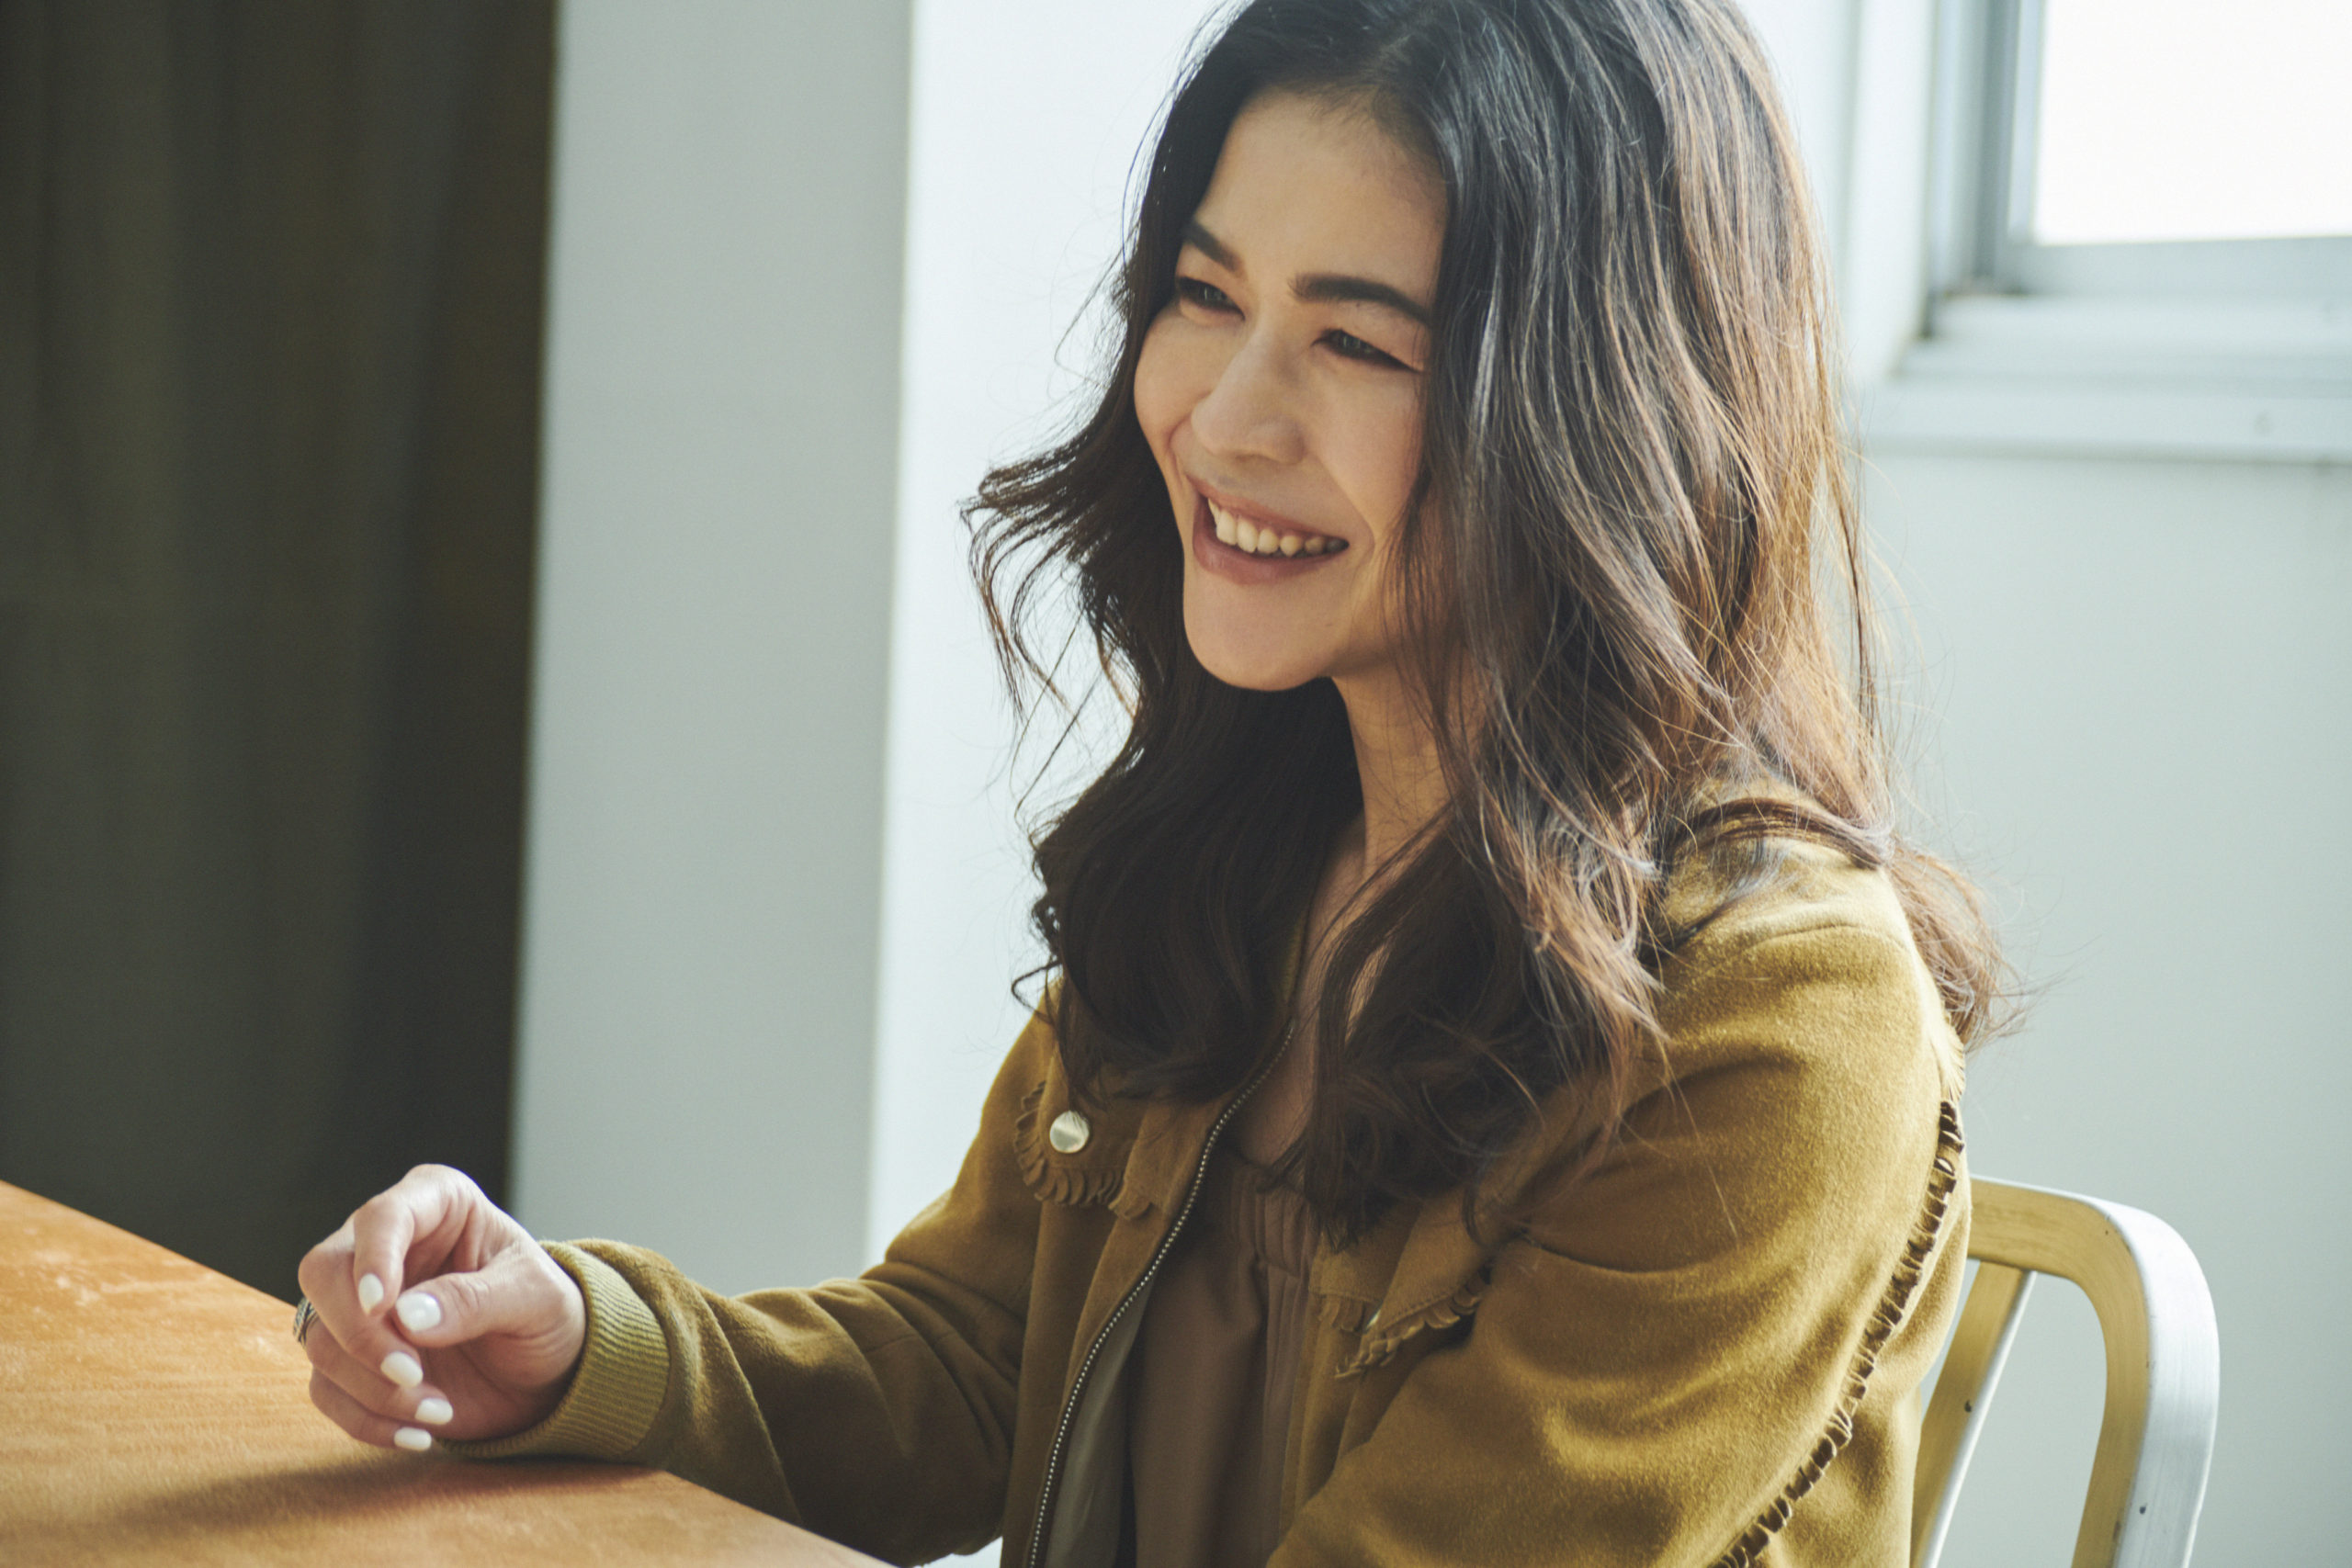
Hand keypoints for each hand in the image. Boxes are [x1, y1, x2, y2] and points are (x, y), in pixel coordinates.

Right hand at [295, 1164, 586, 1450]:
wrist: (544, 1371)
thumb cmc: (546, 1314)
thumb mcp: (535, 1299)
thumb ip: (476, 1300)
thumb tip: (405, 1316)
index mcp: (437, 1203)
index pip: (383, 1216)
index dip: (373, 1258)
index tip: (381, 1305)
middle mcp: (385, 1244)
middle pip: (325, 1273)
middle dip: (361, 1334)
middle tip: (412, 1375)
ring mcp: (358, 1302)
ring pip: (320, 1337)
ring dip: (371, 1386)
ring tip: (438, 1411)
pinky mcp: (351, 1358)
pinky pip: (326, 1388)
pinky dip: (364, 1418)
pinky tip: (417, 1435)